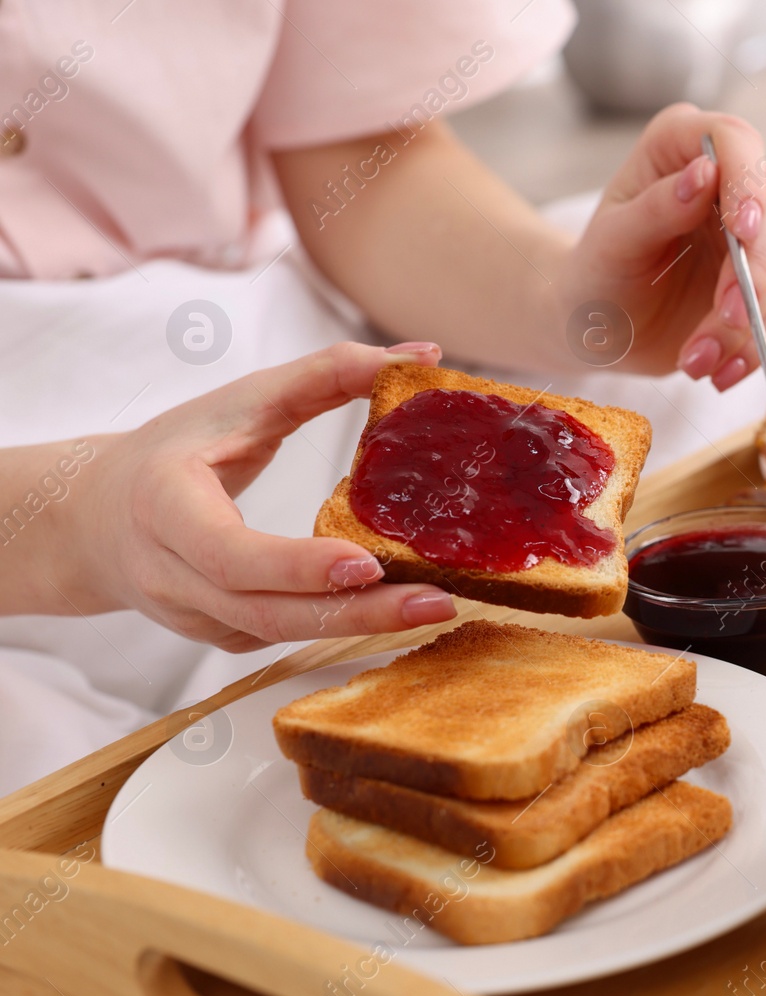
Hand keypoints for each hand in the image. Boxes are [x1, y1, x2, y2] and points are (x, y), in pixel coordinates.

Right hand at [58, 342, 458, 651]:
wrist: (97, 515)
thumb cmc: (178, 448)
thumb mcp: (241, 401)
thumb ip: (328, 374)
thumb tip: (423, 354)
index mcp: (164, 505)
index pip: (229, 552)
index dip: (295, 565)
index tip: (365, 563)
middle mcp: (172, 573)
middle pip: (267, 611)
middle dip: (356, 611)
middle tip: (435, 600)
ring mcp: (194, 616)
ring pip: (280, 634)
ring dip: (361, 625)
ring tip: (434, 607)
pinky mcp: (221, 635)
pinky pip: (284, 637)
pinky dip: (340, 626)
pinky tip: (396, 611)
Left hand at [557, 104, 765, 389]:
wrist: (600, 330)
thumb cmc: (596, 277)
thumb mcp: (612, 245)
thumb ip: (656, 208)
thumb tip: (704, 173)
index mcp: (679, 146)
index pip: (734, 140)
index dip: (746, 182)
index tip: (742, 232)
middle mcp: (725, 178)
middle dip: (754, 268)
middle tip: (725, 317)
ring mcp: (751, 228)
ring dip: (748, 321)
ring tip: (696, 362)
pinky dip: (758, 344)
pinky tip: (721, 371)